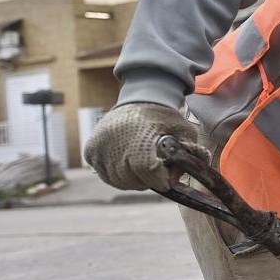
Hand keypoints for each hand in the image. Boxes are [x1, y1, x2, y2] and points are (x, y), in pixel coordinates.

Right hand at [83, 102, 208, 190]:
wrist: (141, 98)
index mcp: (140, 137)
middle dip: (148, 180)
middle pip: (133, 180)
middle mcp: (115, 142)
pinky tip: (129, 164)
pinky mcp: (91, 151)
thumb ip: (188, 156)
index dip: (161, 178)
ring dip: (133, 180)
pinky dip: (118, 175)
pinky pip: (105, 175)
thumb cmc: (166, 118)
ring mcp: (100, 147)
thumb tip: (182, 179)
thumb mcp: (185, 133)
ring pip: (118, 181)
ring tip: (143, 166)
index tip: (167, 175)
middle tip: (156, 171)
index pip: (149, 172)